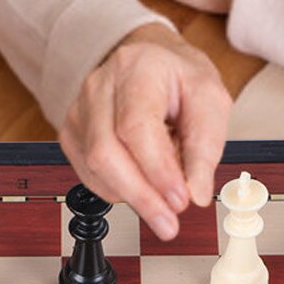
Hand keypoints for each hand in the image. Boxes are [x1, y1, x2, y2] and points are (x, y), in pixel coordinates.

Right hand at [60, 22, 231, 239]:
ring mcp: (79, 110)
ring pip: (94, 168)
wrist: (150, 60)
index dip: (156, 169)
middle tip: (169, 223)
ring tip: (163, 197)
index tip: (180, 199)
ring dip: (132, 196)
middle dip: (140, 196)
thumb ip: (205, 147)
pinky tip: (141, 185)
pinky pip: (88, 175)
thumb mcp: (211, 101)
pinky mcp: (72, 133)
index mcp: (136, 69)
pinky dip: (118, 191)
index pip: (135, 126)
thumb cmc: (178, 78)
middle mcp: (99, 87)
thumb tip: (196, 193)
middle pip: (105, 152)